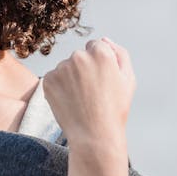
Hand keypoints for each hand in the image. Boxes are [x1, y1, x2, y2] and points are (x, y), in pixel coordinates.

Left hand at [42, 38, 134, 175]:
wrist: (94, 135)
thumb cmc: (115, 109)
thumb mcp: (128, 79)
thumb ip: (120, 54)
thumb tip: (104, 39)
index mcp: (101, 52)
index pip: (96, 46)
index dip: (100, 64)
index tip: (102, 81)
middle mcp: (79, 56)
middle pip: (80, 56)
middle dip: (84, 69)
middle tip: (92, 93)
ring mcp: (61, 68)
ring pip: (66, 67)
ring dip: (71, 78)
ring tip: (81, 100)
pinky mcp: (48, 80)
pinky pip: (54, 78)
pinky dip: (59, 88)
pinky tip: (70, 101)